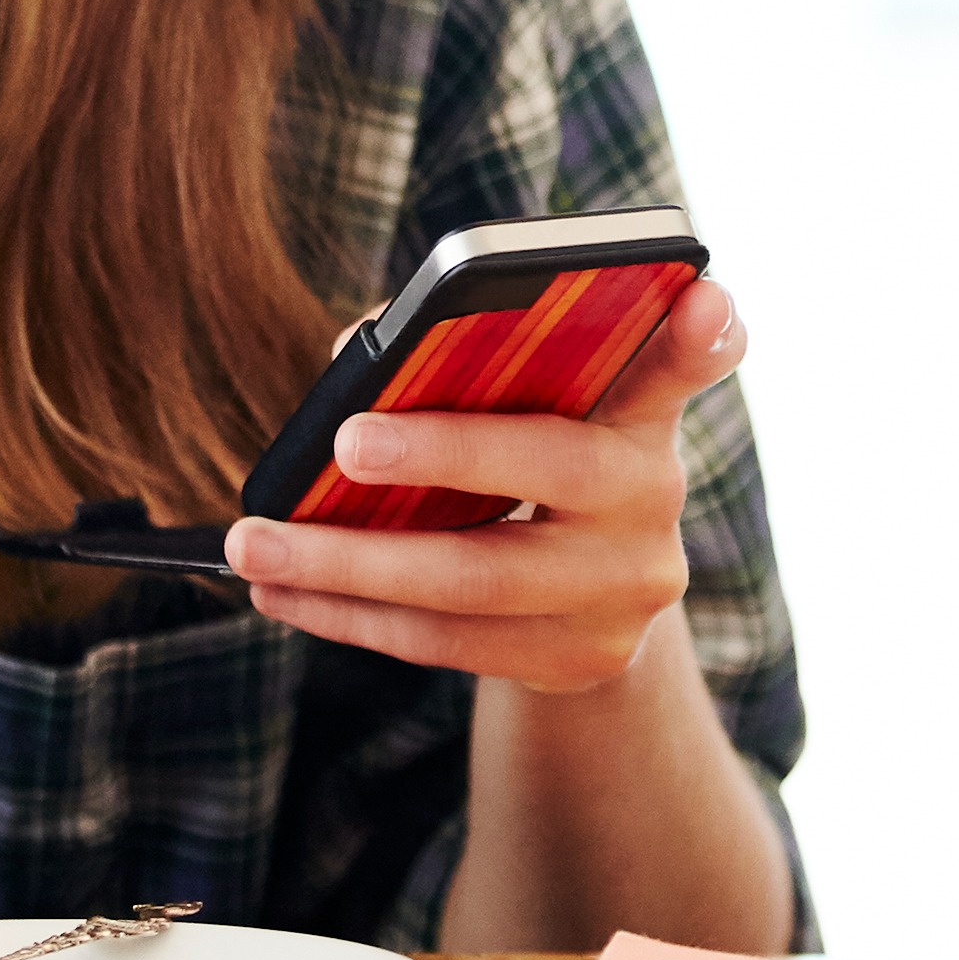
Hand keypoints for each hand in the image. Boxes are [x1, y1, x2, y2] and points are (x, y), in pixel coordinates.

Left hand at [225, 279, 746, 691]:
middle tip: (344, 442)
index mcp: (642, 407)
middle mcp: (652, 494)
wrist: (591, 598)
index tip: (703, 299)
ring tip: (255, 544)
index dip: (704, 332)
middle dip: (442, 456)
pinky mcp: (582, 660)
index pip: (687, 358)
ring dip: (348, 566)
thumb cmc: (531, 454)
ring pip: (476, 580)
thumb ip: (461, 356)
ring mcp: (625, 590)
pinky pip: (447, 642)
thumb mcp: (528, 401)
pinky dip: (351, 618)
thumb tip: (353, 357)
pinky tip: (283, 593)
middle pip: (553, 468)